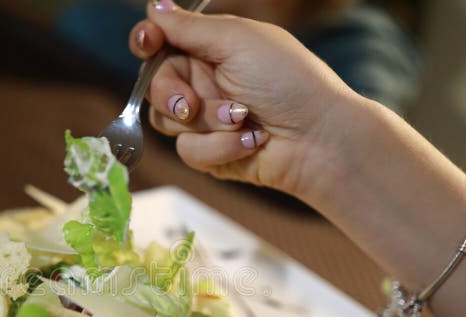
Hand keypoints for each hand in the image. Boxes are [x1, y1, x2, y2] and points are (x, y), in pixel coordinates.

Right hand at [129, 0, 357, 200]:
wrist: (318, 139)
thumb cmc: (288, 81)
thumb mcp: (238, 41)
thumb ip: (189, 27)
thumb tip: (154, 6)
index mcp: (210, 48)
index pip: (161, 41)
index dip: (147, 41)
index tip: (148, 43)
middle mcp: (204, 82)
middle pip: (155, 85)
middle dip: (172, 94)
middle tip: (191, 104)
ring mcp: (206, 119)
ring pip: (167, 122)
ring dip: (206, 121)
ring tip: (242, 118)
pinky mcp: (211, 153)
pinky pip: (188, 151)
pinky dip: (219, 147)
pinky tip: (250, 142)